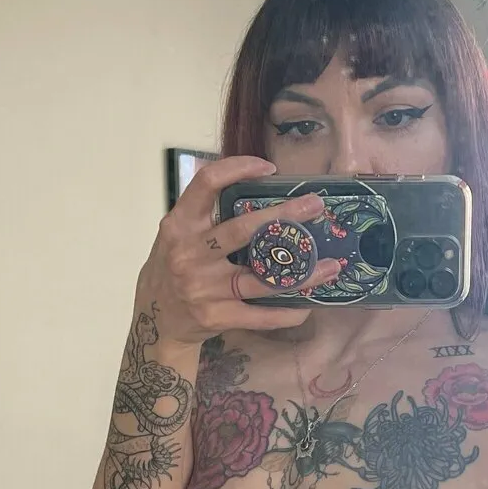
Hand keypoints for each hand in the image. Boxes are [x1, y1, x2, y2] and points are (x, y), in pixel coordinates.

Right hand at [138, 155, 342, 345]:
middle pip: (244, 229)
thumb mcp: (177, 235)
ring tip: (332, 265)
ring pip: (263, 278)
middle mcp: (189, 254)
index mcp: (179, 225)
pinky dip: (287, 312)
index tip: (269, 168)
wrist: (155, 320)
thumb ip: (205, 214)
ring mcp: (202, 287)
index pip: (206, 183)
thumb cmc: (172, 268)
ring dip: (303, 273)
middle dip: (285, 215)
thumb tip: (256, 188)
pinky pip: (260, 315)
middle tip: (315, 205)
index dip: (238, 168)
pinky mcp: (215, 316)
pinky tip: (308, 306)